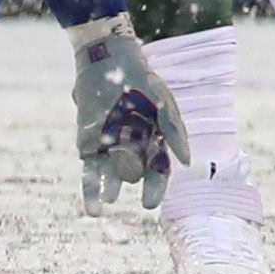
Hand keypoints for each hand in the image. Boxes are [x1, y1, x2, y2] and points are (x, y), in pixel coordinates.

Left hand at [69, 16, 179, 211]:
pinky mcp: (88, 146)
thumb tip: (186, 162)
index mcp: (154, 139)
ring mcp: (109, 147)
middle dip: (136, 182)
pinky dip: (91, 191)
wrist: (107, 63)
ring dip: (109, 190)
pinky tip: (93, 209)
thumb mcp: (163, 104)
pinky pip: (90, 172)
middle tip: (134, 193)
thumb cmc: (141, 81)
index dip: (156, 187)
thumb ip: (174, 132)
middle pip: (136, 173)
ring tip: (109, 200)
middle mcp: (133, 147)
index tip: (150, 203)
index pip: (158, 168)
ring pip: (111, 177)